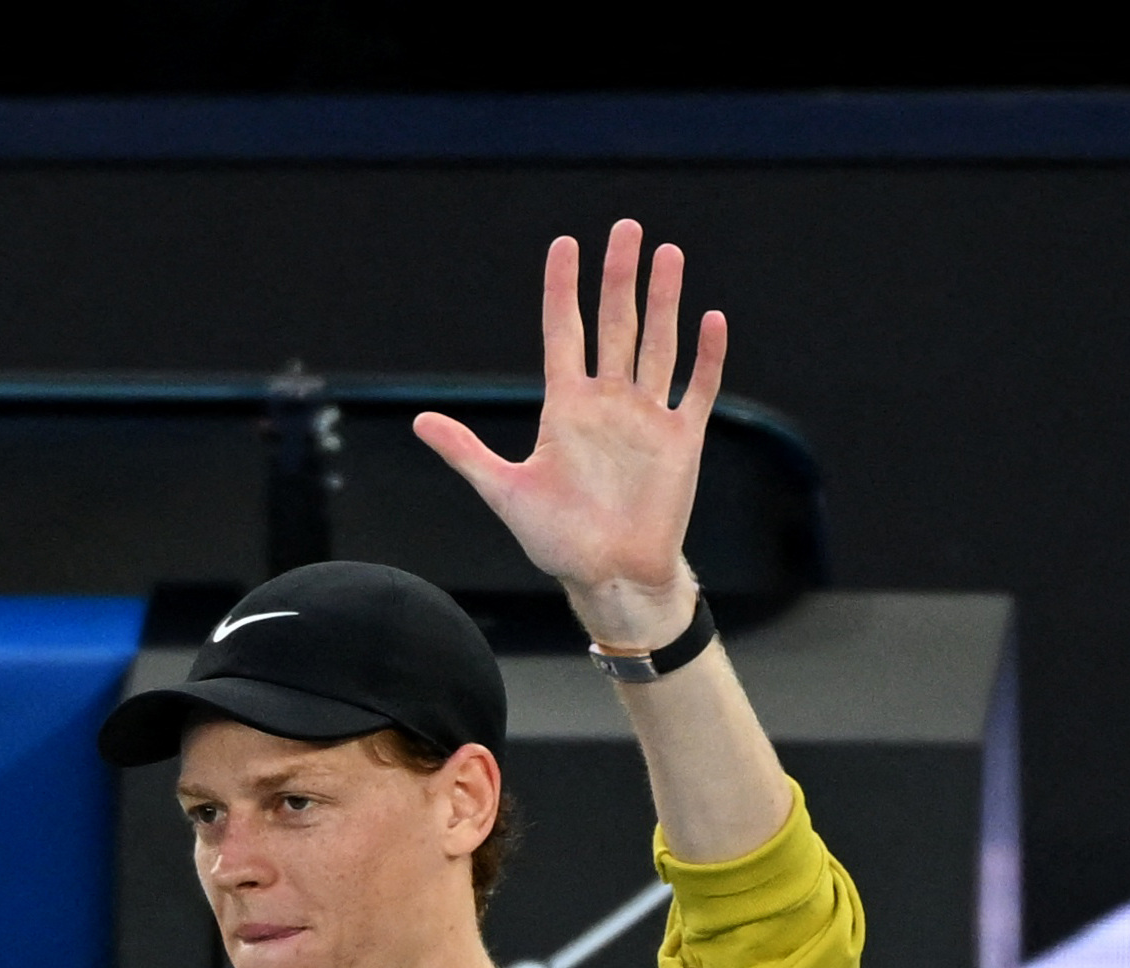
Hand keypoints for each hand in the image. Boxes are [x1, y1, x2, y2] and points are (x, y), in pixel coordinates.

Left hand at [414, 223, 725, 651]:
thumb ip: (466, 451)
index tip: (564, 245)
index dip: (563, 290)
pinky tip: (709, 319)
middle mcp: (608, 403)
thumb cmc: (556, 539)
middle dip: (619, 277)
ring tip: (668, 254)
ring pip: (657, 345)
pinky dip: (706, 358)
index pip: (564, 333)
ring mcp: (647, 418)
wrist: (607, 576)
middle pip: (615, 325)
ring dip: (663, 301)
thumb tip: (419, 420)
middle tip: (625, 228)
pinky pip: (697, 389)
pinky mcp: (681, 440)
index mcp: (565, 407)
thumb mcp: (504, 491)